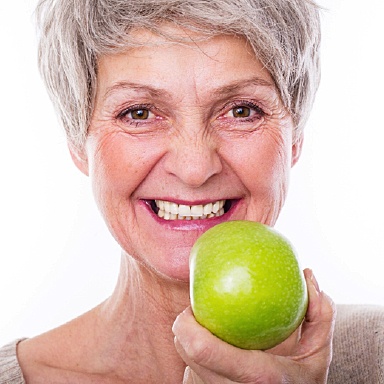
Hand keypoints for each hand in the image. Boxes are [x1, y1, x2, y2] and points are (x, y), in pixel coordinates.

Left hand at [172, 269, 335, 383]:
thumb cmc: (302, 382)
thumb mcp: (318, 352)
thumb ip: (320, 314)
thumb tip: (308, 275)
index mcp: (258, 376)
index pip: (202, 349)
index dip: (185, 324)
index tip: (192, 307)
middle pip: (186, 353)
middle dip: (184, 327)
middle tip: (197, 312)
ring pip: (185, 364)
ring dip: (188, 342)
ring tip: (206, 329)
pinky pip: (191, 373)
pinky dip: (194, 358)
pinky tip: (210, 349)